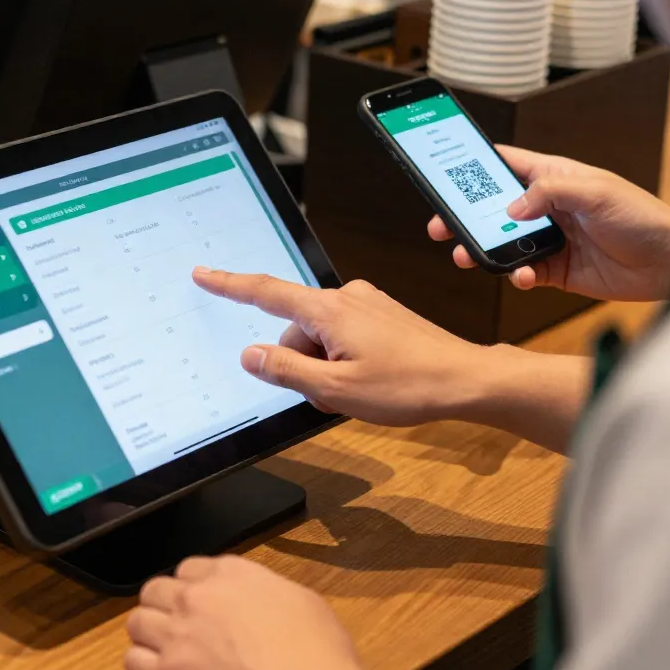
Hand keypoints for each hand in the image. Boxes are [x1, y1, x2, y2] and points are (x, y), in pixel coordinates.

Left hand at [126, 555, 383, 669]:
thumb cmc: (319, 657)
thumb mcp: (299, 600)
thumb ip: (263, 590)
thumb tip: (253, 602)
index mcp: (230, 572)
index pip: (188, 568)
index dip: (192, 588)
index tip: (199, 605)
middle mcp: (197, 597)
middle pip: (155, 590)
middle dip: (164, 607)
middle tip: (177, 627)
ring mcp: (178, 636)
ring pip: (137, 622)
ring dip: (149, 634)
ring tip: (165, 651)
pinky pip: (133, 662)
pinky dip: (144, 668)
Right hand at [192, 268, 493, 424]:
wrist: (465, 379)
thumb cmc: (408, 385)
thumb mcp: (335, 389)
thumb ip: (286, 370)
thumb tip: (251, 355)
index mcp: (329, 310)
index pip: (265, 292)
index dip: (229, 285)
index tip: (204, 274)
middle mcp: (347, 297)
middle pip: (295, 327)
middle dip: (297, 361)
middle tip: (326, 395)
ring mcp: (367, 304)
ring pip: (320, 335)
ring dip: (323, 364)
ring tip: (354, 393)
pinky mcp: (382, 315)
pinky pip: (343, 334)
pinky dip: (342, 359)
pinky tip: (367, 381)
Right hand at [428, 146, 669, 301]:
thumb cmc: (641, 216)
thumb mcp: (594, 192)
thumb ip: (548, 193)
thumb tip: (509, 209)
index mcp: (554, 177)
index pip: (505, 164)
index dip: (474, 165)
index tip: (444, 170)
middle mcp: (547, 208)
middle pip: (492, 208)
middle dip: (463, 217)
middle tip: (439, 226)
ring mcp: (549, 239)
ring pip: (501, 243)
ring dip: (481, 250)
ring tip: (466, 255)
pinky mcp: (555, 270)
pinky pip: (523, 272)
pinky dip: (515, 275)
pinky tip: (522, 276)